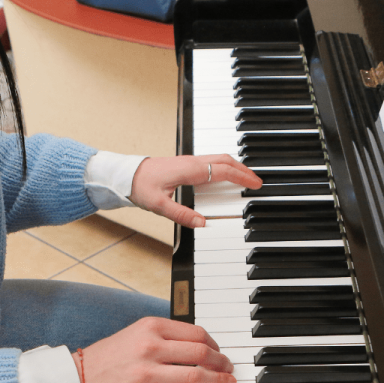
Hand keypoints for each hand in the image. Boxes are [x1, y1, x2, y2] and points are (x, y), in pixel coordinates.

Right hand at [78, 317, 235, 382]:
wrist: (78, 376)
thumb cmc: (110, 355)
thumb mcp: (137, 333)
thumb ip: (166, 335)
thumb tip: (199, 344)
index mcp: (152, 327)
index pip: (196, 333)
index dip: (214, 344)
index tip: (219, 352)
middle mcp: (150, 347)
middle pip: (200, 353)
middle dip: (221, 362)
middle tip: (229, 369)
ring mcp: (146, 373)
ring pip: (194, 377)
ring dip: (217, 382)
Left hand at [130, 154, 262, 227]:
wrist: (125, 174)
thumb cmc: (140, 186)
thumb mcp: (159, 205)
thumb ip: (182, 215)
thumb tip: (202, 223)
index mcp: (190, 170)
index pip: (223, 170)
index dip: (241, 177)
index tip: (255, 184)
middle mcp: (192, 162)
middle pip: (225, 160)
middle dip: (244, 169)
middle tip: (257, 181)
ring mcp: (189, 161)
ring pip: (219, 158)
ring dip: (235, 166)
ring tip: (246, 177)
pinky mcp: (185, 163)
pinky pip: (211, 161)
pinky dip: (225, 166)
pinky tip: (226, 175)